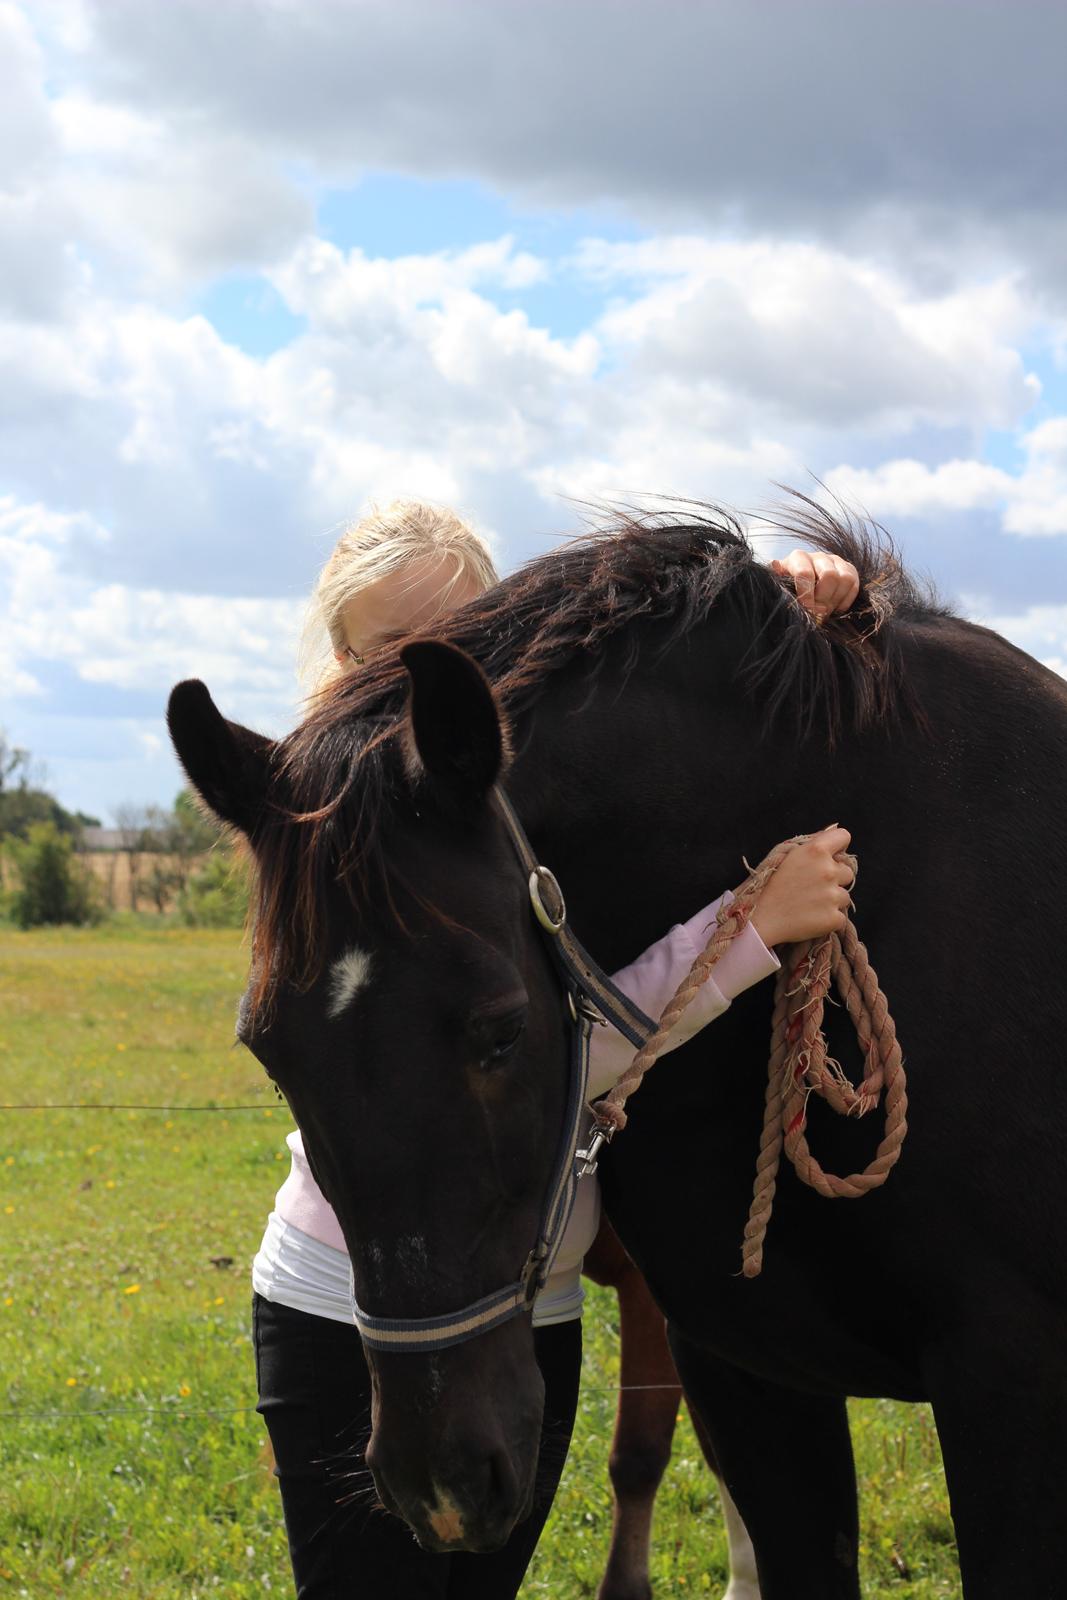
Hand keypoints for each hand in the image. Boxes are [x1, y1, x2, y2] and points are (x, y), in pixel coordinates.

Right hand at [749, 827, 853, 946]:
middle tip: (812, 887)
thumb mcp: (786, 855)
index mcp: (816, 851)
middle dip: (834, 878)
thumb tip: (834, 827)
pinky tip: (810, 917)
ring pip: (844, 896)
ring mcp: (833, 896)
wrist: (760, 918)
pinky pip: (840, 916)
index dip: (838, 846)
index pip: (843, 836)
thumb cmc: (770, 885)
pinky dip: (829, 918)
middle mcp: (828, 871)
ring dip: (832, 900)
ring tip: (809, 904)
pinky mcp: (834, 918)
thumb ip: (812, 842)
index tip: (830, 857)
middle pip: (847, 871)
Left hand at [771, 550, 859, 622]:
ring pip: (845, 579)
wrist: (801, 593)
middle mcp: (817, 556)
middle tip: (818, 612)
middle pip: (830, 575)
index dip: (807, 594)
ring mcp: (835, 561)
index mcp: (797, 558)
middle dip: (824, 598)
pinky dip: (846, 600)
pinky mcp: (848, 569)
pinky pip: (854, 584)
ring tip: (825, 611)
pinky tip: (835, 608)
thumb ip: (781, 585)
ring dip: (836, 599)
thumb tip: (776, 565)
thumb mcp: (780, 589)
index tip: (807, 609)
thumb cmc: (788, 593)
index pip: (805, 572)